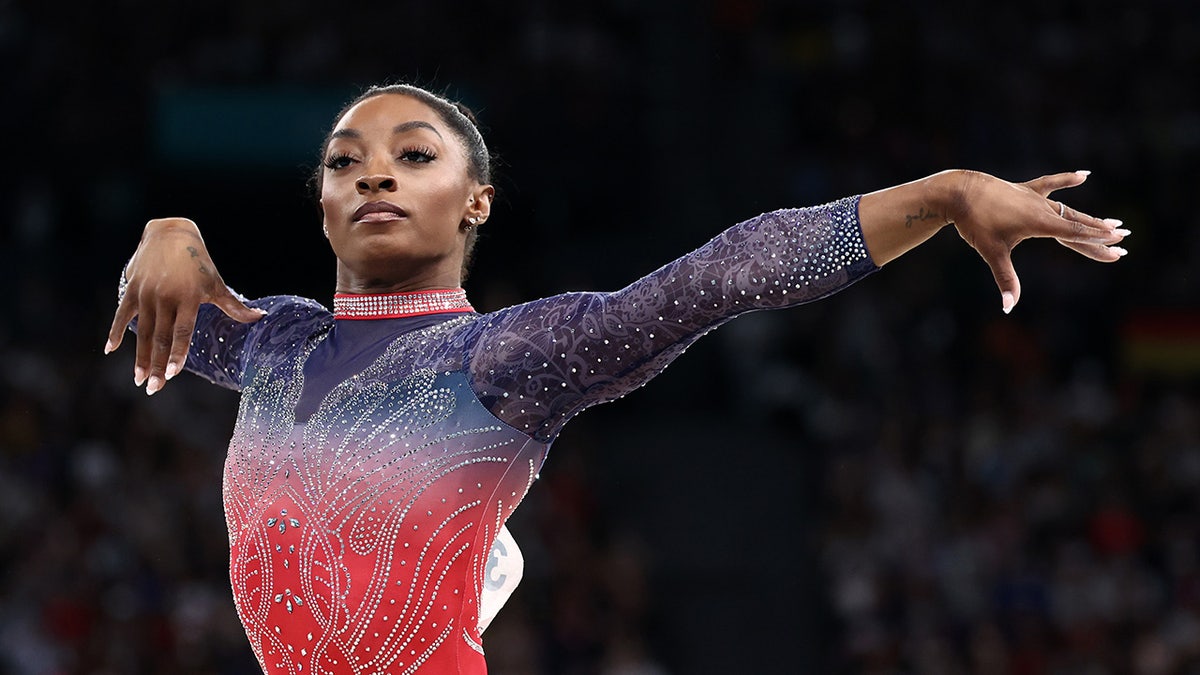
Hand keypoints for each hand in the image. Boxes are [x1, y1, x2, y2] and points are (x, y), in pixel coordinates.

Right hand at [103, 218, 264, 394]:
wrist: (170, 233)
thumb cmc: (198, 262)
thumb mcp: (216, 283)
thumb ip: (234, 306)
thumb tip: (260, 318)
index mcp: (189, 298)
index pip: (182, 332)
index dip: (178, 353)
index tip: (173, 374)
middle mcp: (166, 298)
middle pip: (161, 338)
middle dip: (157, 365)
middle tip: (153, 389)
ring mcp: (146, 294)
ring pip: (143, 332)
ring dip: (140, 357)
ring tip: (139, 379)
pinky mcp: (132, 289)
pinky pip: (122, 315)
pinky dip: (115, 332)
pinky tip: (110, 350)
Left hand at [949, 170, 1127, 312]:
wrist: (959, 192)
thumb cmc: (975, 223)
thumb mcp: (991, 252)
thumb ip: (1005, 279)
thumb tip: (1008, 307)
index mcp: (1040, 223)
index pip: (1075, 234)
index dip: (1097, 241)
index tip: (1119, 244)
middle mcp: (1042, 208)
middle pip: (1077, 223)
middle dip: (1101, 233)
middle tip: (1126, 240)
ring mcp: (1034, 197)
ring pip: (1068, 210)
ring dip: (1089, 218)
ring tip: (1113, 222)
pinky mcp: (1025, 189)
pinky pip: (1050, 184)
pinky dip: (1067, 179)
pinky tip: (1084, 175)